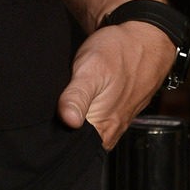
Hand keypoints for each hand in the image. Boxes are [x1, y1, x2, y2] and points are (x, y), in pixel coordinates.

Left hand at [57, 21, 174, 149]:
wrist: (144, 40)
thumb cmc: (118, 52)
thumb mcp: (91, 68)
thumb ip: (78, 96)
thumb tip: (68, 121)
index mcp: (102, 129)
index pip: (70, 150)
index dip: (53, 138)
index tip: (44, 123)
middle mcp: (109, 133)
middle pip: (77, 143)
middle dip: (61, 130)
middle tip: (53, 108)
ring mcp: (114, 125)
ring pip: (86, 133)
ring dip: (73, 121)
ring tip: (66, 102)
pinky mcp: (116, 116)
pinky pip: (96, 123)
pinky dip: (85, 114)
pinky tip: (81, 100)